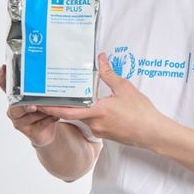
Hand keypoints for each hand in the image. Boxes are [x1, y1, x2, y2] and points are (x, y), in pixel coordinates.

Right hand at [0, 64, 59, 147]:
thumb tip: (49, 78)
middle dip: (26, 105)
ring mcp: (19, 121)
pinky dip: (49, 119)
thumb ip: (41, 91)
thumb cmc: (44, 111)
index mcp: (16, 97)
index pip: (5, 86)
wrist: (48, 131)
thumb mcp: (42, 98)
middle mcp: (14, 108)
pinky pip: (40, 123)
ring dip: (44, 111)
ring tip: (54, 109)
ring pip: (32, 114)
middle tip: (33, 106)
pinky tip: (55, 117)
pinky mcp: (29, 131)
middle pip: (16, 104)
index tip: (4, 67)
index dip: (3, 77)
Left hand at [42, 53, 166, 148]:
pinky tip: (94, 105)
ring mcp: (100, 131)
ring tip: (74, 96)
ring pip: (83, 118)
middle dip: (62, 106)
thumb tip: (100, 59)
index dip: (51, 108)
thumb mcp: (124, 88)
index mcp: (97, 112)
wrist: (153, 133)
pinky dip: (89, 114)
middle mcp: (95, 123)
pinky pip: (92, 122)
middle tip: (53, 95)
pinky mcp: (106, 134)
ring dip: (78, 109)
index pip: (67, 111)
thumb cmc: (141, 113)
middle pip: (72, 114)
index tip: (39, 103)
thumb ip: (109, 74)